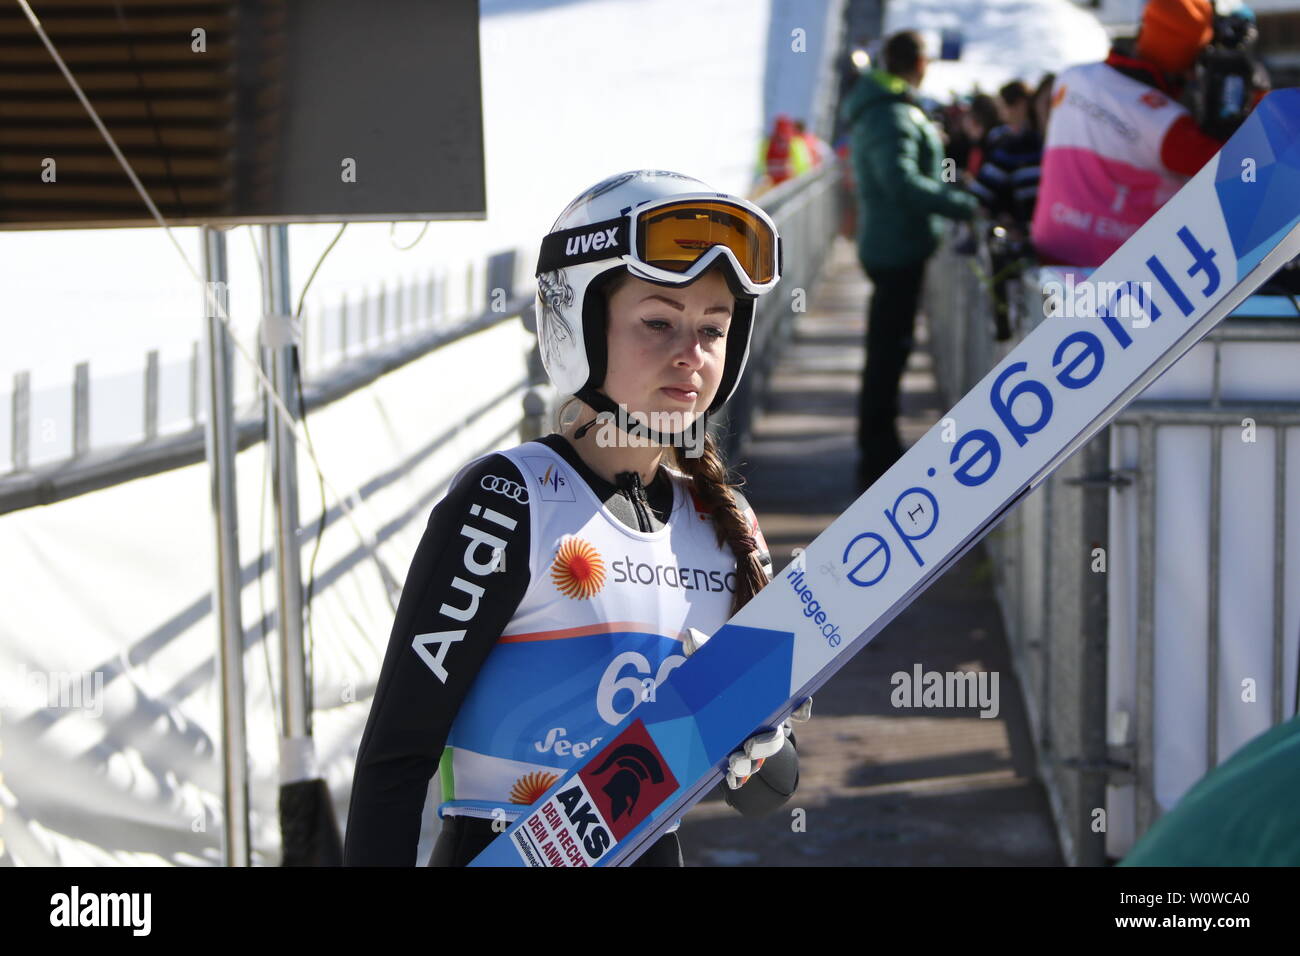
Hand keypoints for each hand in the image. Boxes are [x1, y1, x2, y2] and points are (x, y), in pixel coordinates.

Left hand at [680, 627, 812, 788]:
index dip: (802, 706)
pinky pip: (743, 773)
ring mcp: (752, 743)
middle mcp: (764, 723)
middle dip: (766, 744)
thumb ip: (703, 651)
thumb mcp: (710, 666)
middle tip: (749, 746)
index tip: (802, 710)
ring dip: (749, 763)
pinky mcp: (737, 758)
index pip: (794, 702)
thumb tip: (690, 636)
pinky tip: (731, 783)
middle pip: (775, 736)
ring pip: (760, 757)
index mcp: (764, 699)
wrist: (703, 710)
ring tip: (735, 764)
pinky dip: (738, 779)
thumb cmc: (716, 682)